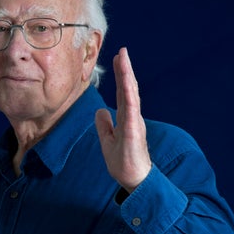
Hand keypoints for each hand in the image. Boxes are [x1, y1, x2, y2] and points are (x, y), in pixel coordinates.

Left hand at [95, 47, 150, 192]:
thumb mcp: (107, 141)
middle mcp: (132, 118)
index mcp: (126, 118)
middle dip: (125, 70)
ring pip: (131, 97)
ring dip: (128, 78)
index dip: (120, 76)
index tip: (118, 58)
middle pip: (128, 90)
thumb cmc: (123, 162)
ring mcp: (134, 125)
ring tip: (125, 61)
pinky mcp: (134, 134)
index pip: (122, 93)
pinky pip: (131, 113)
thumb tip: (100, 110)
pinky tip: (127, 86)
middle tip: (122, 51)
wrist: (133, 181)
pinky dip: (130, 98)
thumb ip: (104, 125)